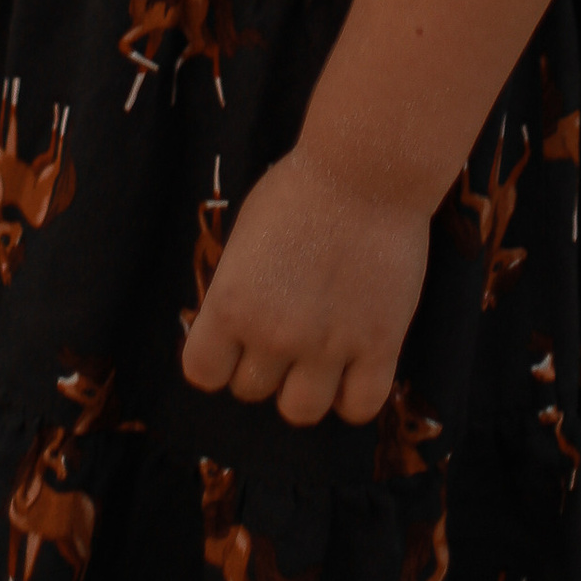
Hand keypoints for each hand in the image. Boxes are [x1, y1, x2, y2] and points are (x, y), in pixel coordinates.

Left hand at [179, 143, 428, 428]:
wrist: (367, 169)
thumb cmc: (301, 188)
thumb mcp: (247, 235)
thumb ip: (238, 290)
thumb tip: (236, 328)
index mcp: (231, 303)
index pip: (202, 372)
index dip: (218, 359)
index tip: (235, 341)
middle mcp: (273, 333)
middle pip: (250, 391)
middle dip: (264, 365)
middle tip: (287, 330)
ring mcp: (327, 345)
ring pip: (300, 412)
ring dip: (305, 387)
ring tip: (319, 355)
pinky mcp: (378, 346)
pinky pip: (360, 407)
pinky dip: (354, 396)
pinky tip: (356, 366)